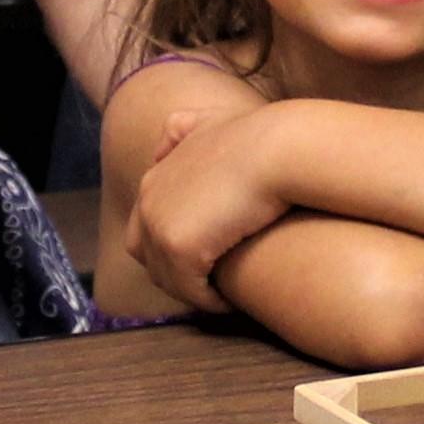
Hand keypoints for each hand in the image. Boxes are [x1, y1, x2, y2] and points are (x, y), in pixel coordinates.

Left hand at [126, 100, 289, 312]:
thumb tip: (164, 142)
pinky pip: (189, 289)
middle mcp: (148, 201)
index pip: (145, 228)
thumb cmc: (258, 135)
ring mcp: (159, 224)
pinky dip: (207, 301)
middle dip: (174, 272)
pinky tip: (230, 302)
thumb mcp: (209, 120)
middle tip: (208, 285)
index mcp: (154, 178)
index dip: (168, 247)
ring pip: (168, 277)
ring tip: (222, 298)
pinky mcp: (178, 246)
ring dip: (193, 291)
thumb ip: (183, 129)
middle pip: (149, 256)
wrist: (278, 149)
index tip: (202, 258)